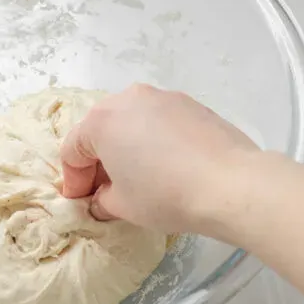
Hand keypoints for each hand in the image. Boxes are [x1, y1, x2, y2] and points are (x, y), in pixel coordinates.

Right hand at [60, 84, 258, 234]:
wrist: (230, 184)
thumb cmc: (166, 195)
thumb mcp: (124, 206)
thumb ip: (102, 199)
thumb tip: (103, 197)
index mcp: (102, 120)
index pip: (73, 151)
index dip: (74, 181)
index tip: (82, 203)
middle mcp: (129, 98)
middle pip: (101, 130)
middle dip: (99, 162)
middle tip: (106, 192)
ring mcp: (163, 97)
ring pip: (132, 122)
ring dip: (127, 148)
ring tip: (139, 178)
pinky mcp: (191, 104)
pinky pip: (160, 121)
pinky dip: (155, 141)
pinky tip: (169, 166)